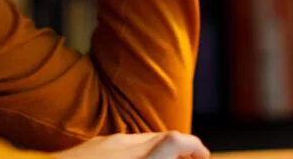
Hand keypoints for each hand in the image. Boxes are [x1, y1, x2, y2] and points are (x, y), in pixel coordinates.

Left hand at [52, 132, 209, 158]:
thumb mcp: (136, 157)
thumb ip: (155, 152)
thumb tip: (171, 145)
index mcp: (135, 157)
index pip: (175, 141)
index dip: (195, 147)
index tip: (204, 156)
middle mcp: (121, 147)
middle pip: (161, 137)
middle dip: (181, 149)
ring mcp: (103, 144)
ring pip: (141, 140)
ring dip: (158, 150)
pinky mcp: (88, 146)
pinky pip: (121, 144)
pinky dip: (136, 152)